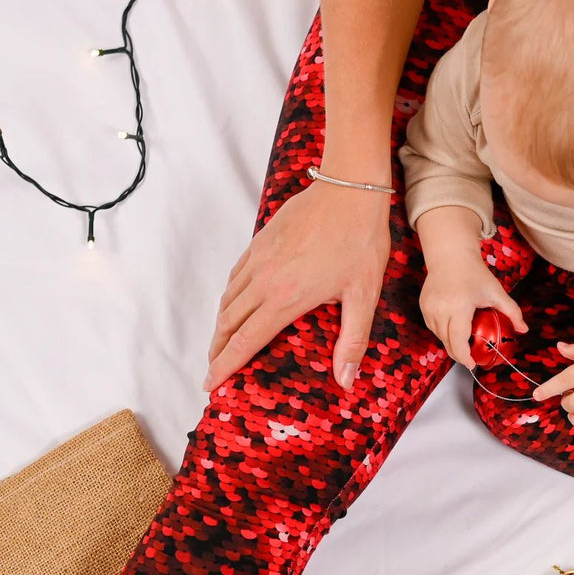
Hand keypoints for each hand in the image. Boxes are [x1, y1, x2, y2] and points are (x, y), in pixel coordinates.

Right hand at [205, 179, 391, 391]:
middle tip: (213, 370)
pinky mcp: (259, 242)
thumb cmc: (360, 242)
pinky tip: (233, 305)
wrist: (349, 190)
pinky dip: (228, 297)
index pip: (244, 341)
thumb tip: (346, 381)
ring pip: (227, 300)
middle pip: (227, 324)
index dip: (224, 366)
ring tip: (220, 344)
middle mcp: (263, 281)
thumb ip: (352, 341)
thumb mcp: (363, 296)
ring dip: (220, 326)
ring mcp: (258, 259)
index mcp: (285, 299)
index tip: (210, 384)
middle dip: (217, 351)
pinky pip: (235, 276)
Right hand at [419, 252, 526, 367]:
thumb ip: (512, 311)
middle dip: (459, 354)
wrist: (451, 256)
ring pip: (439, 336)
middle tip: (470, 358)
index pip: (458, 340)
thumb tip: (524, 330)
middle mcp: (441, 309)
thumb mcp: (496, 292)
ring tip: (462, 344)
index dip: (464, 356)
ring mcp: (429, 308)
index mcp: (459, 307)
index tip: (472, 364)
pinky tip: (453, 330)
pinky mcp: (423, 306)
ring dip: (450, 343)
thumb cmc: (474, 273)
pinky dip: (442, 332)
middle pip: (447, 342)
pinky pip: (433, 327)